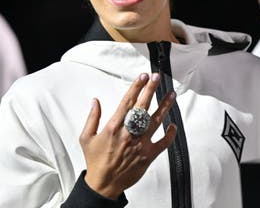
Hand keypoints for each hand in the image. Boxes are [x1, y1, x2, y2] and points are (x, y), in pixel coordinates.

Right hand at [79, 72, 176, 199]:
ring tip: (171, 94)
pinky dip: (170, 134)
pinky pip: (163, 143)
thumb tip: (95, 101)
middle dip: (151, 90)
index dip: (136, 87)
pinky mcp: (148, 155)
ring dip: (164, 106)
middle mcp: (128, 133)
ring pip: (156, 121)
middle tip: (157, 78)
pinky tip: (173, 125)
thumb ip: (92, 118)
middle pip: (142, 106)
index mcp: (113, 127)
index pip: (127, 101)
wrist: (104, 184)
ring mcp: (140, 144)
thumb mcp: (86, 137)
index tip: (142, 77)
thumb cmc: (95, 161)